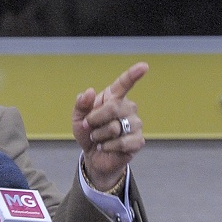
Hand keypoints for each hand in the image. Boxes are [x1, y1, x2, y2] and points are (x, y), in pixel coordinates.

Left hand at [72, 62, 148, 190]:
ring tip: (98, 139)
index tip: (144, 66)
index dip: (133, 74)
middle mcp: (127, 108)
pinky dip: (109, 146)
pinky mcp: (138, 141)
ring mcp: (135, 124)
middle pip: (113, 108)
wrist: (93, 155)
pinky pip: (123, 142)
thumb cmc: (87, 131)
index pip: (124, 83)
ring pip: (115, 127)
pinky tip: (106, 147)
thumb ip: (81, 104)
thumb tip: (89, 91)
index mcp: (113, 97)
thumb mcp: (77, 117)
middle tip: (88, 126)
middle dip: (95, 119)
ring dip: (100, 135)